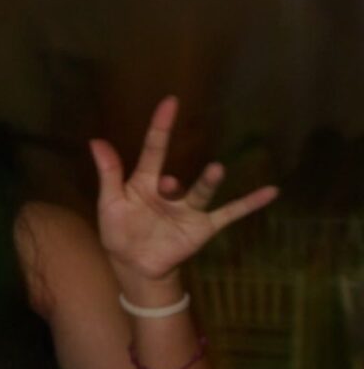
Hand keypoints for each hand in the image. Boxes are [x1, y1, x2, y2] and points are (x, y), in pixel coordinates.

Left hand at [88, 97, 277, 291]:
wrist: (134, 266)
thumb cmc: (119, 231)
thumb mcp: (109, 203)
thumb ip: (108, 174)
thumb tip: (96, 140)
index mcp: (144, 183)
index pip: (153, 149)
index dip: (161, 126)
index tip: (171, 102)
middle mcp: (169, 193)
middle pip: (174, 179)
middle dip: (170, 183)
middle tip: (166, 185)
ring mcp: (188, 209)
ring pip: (202, 193)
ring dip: (208, 182)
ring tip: (217, 169)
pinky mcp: (203, 227)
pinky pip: (230, 213)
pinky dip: (250, 204)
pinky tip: (271, 191)